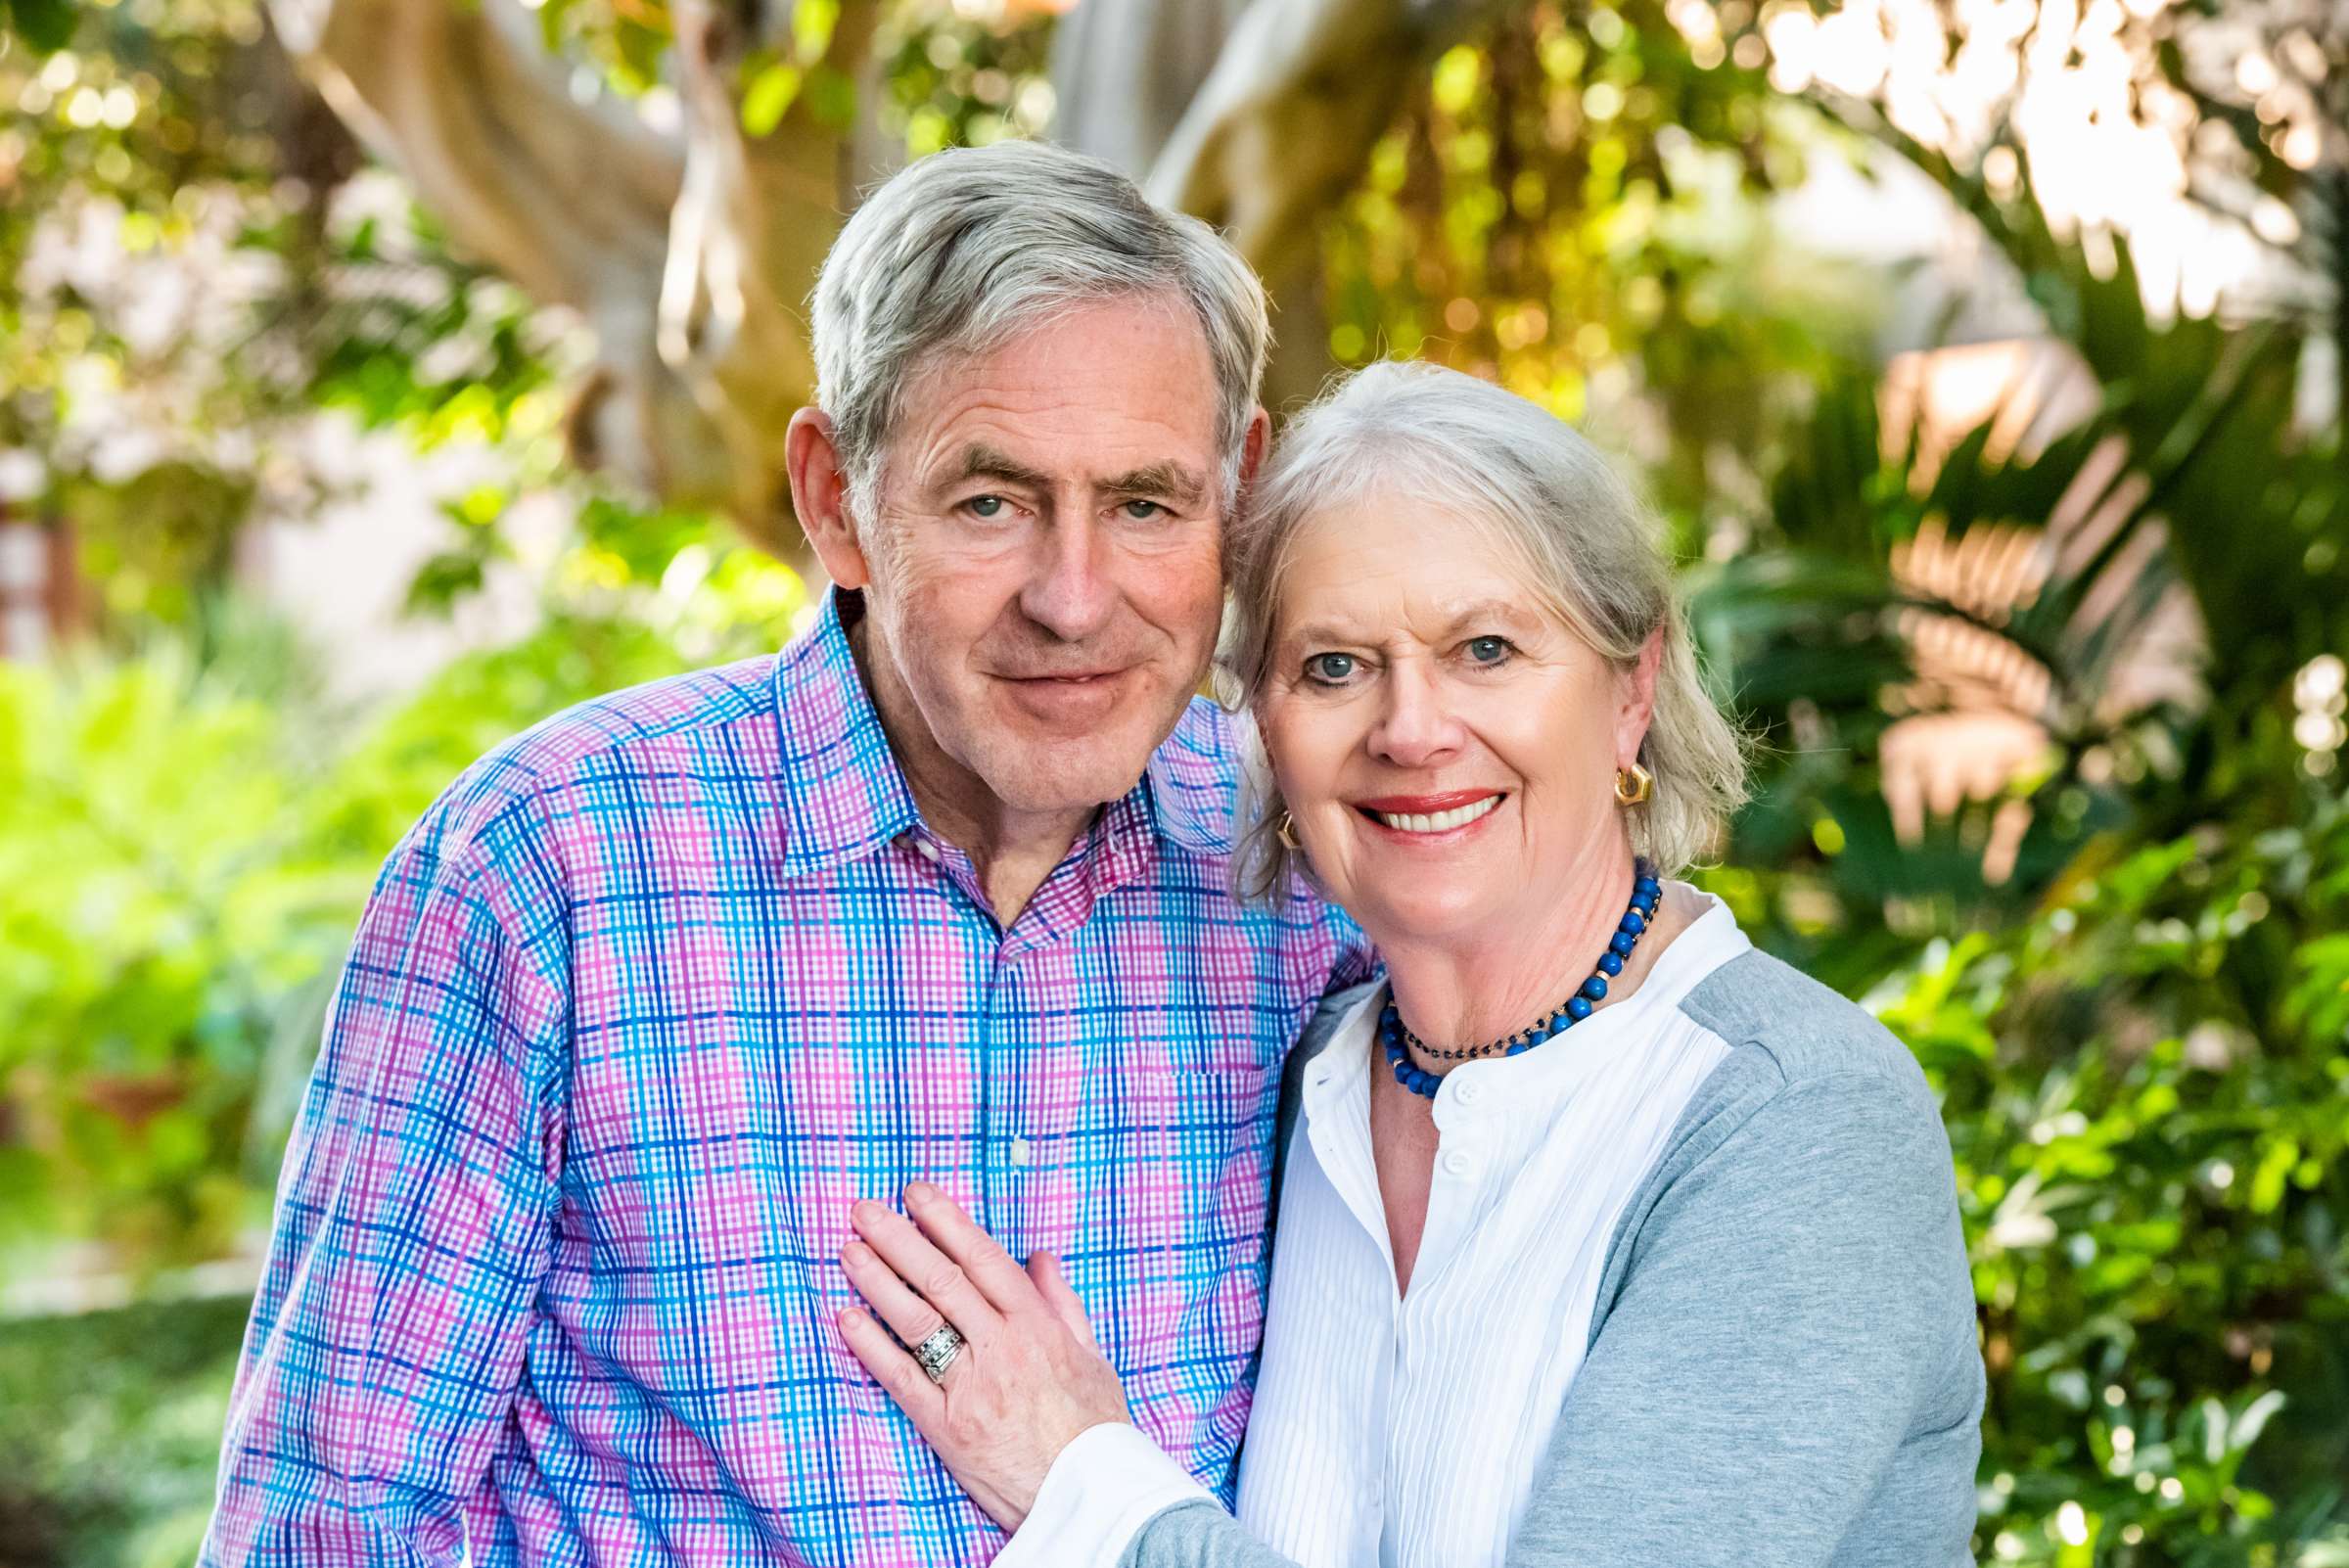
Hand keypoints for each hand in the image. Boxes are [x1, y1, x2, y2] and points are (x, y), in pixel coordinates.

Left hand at [837, 1182, 1130, 1530]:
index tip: (916, 1194)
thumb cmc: (1096, 1429)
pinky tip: (847, 1317)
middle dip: (899, 1239)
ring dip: (878, 1280)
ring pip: (916, 1320)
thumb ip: (1062, 1303)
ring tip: (849, 1250)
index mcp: (1037, 1326)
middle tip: (864, 1209)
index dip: (945, 1222)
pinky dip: (871, 1346)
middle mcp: (1001, 1347)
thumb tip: (1040, 1258)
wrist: (1089, 1495)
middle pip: (941, 1280)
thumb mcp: (1092, 1356)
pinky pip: (902, 1378)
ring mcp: (970, 1387)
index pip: (983, 1259)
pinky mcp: (945, 1427)